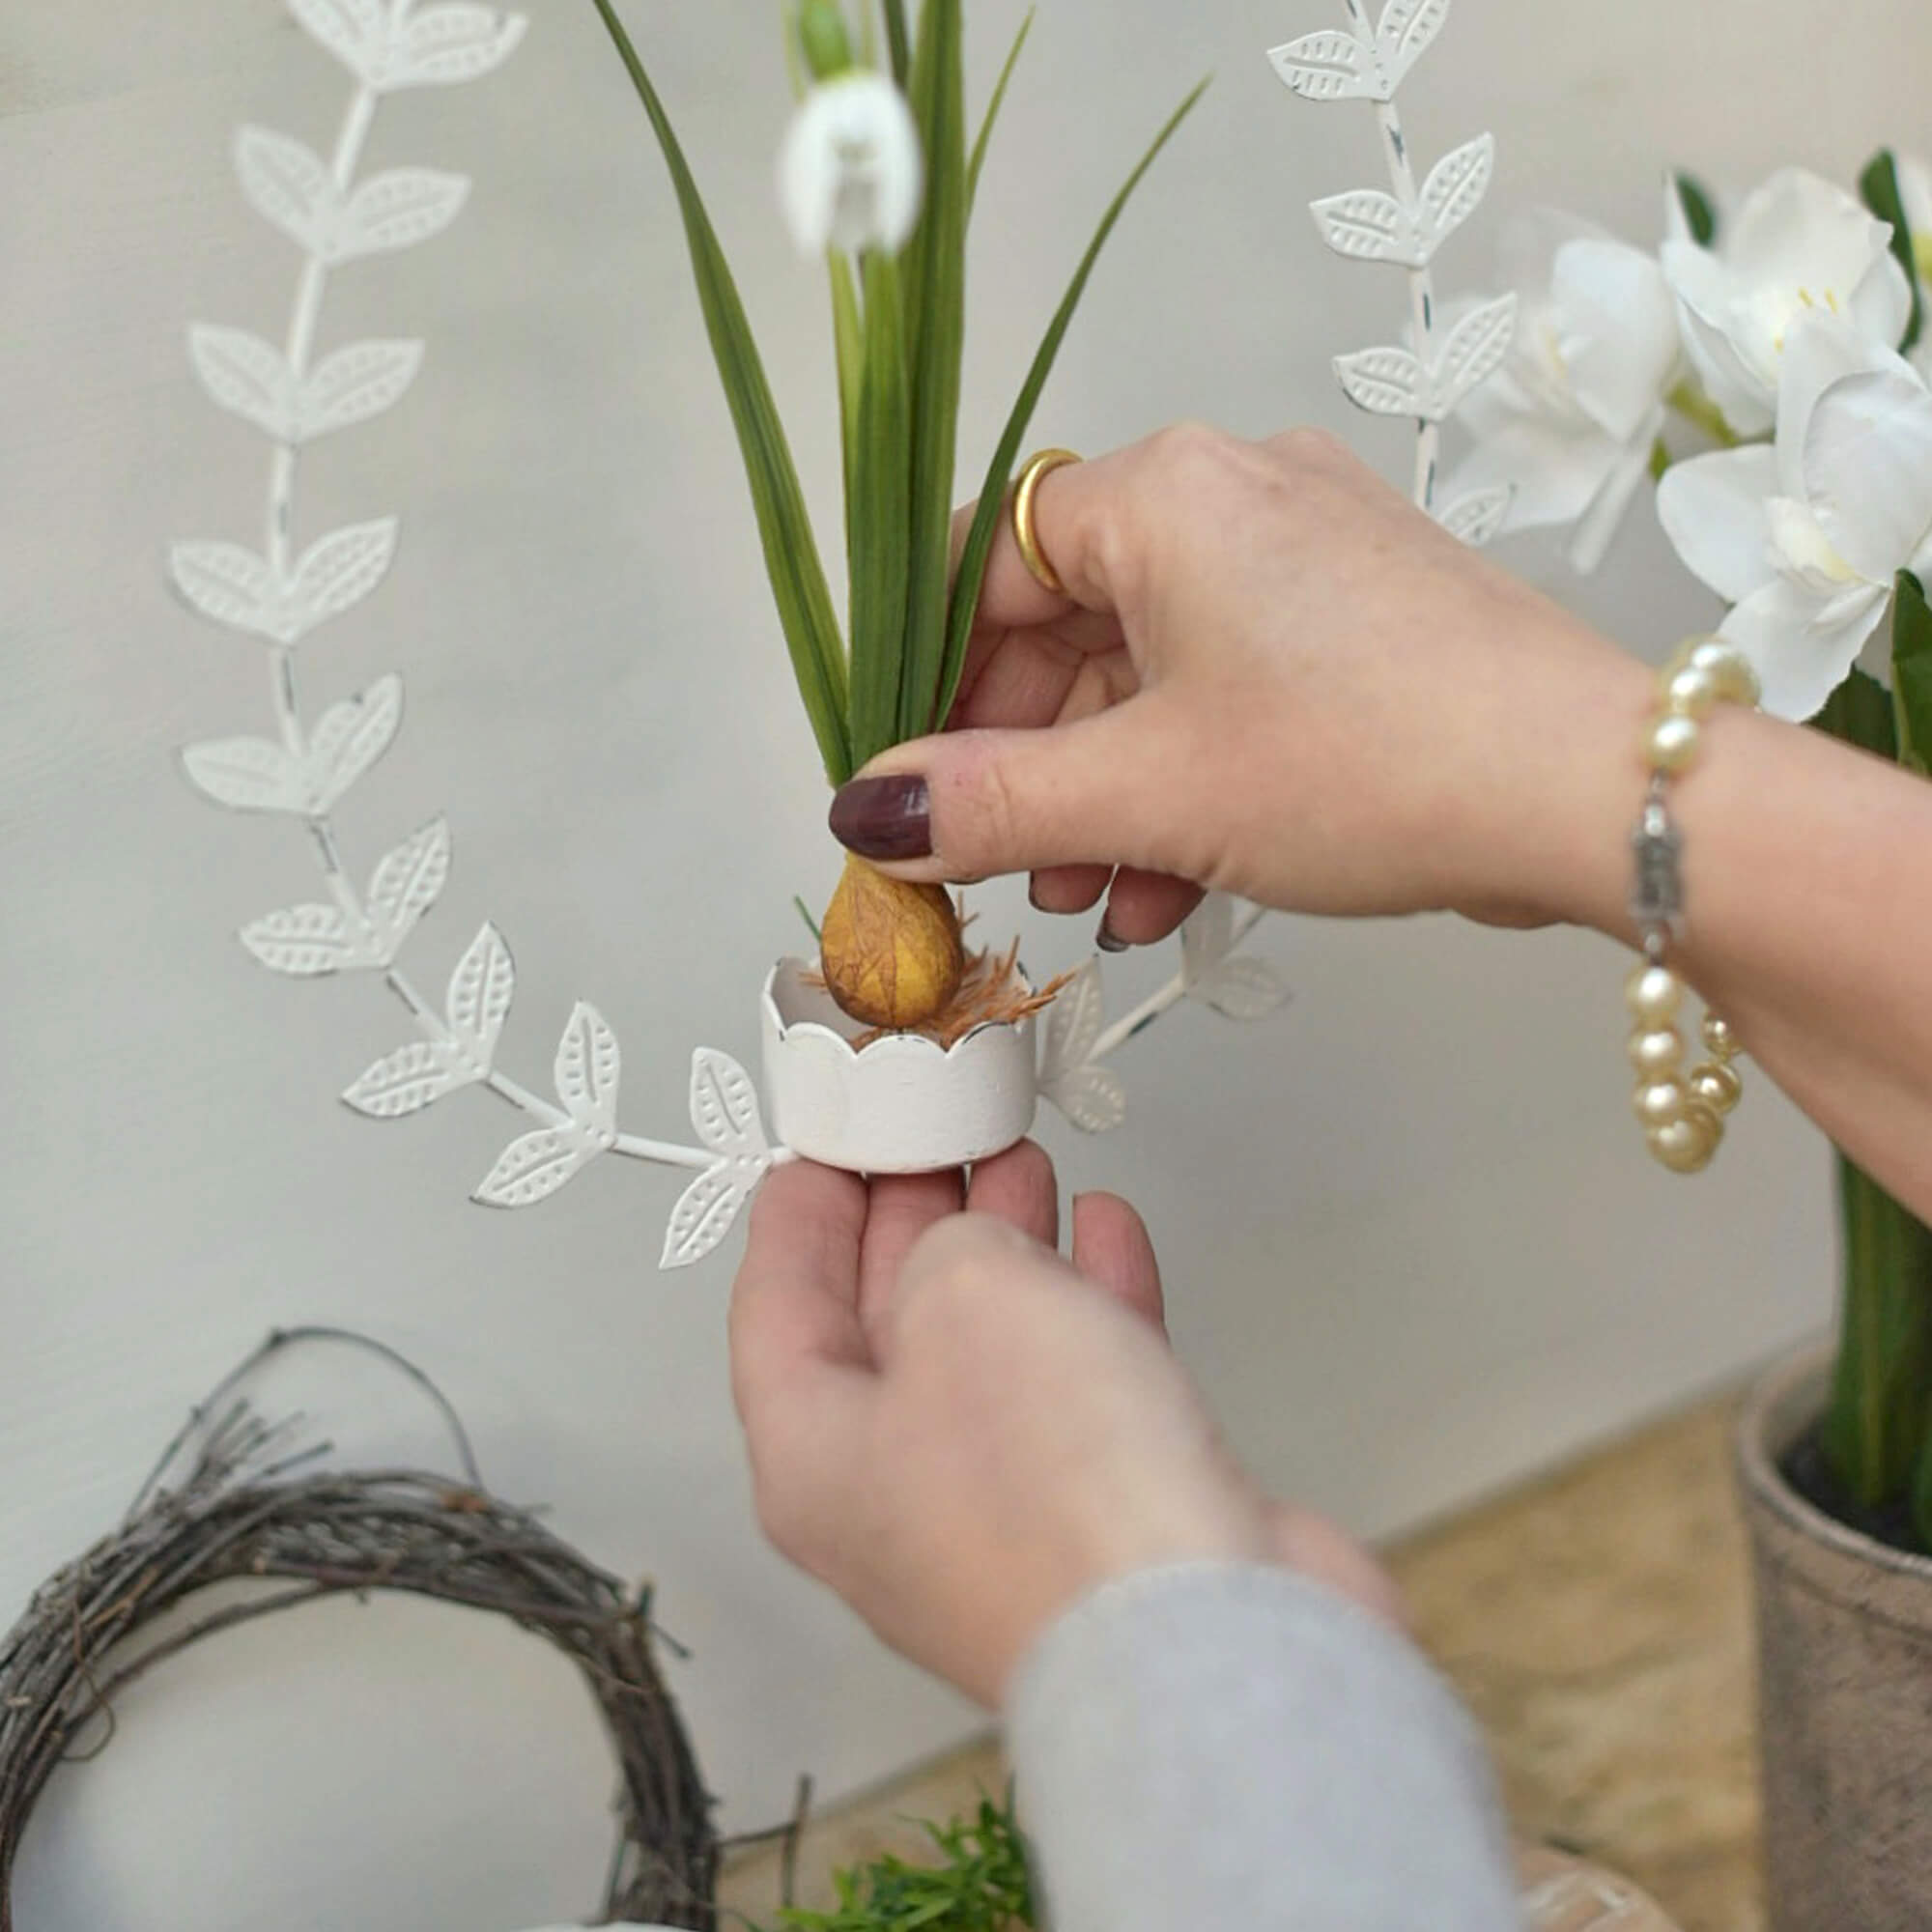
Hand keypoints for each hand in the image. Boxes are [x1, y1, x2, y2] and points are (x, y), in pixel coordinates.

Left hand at [729, 1140, 1399, 1707]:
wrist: (1208, 1633)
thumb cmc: (1062, 1508)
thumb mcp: (960, 1298)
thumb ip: (947, 1244)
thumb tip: (977, 1242)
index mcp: (815, 1459)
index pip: (776, 1309)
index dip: (797, 1213)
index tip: (824, 1142)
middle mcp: (898, 1495)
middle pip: (883, 1322)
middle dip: (911, 1216)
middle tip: (932, 1133)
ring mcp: (1006, 1507)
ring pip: (989, 1343)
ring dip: (1006, 1244)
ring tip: (1019, 1159)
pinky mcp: (1107, 1506)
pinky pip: (1081, 1375)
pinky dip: (1090, 1294)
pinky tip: (1103, 1232)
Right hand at [827, 423, 1650, 943]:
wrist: (1590, 792)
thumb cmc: (1366, 760)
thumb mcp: (1147, 794)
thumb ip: (990, 802)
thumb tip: (865, 810)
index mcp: (1164, 494)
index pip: (990, 562)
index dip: (935, 678)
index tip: (915, 783)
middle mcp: (1235, 495)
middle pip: (1070, 626)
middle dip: (1029, 763)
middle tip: (1001, 868)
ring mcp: (1310, 555)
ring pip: (1154, 673)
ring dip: (1106, 794)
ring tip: (1090, 900)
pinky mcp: (1364, 620)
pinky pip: (1232, 690)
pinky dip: (1188, 782)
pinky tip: (1172, 889)